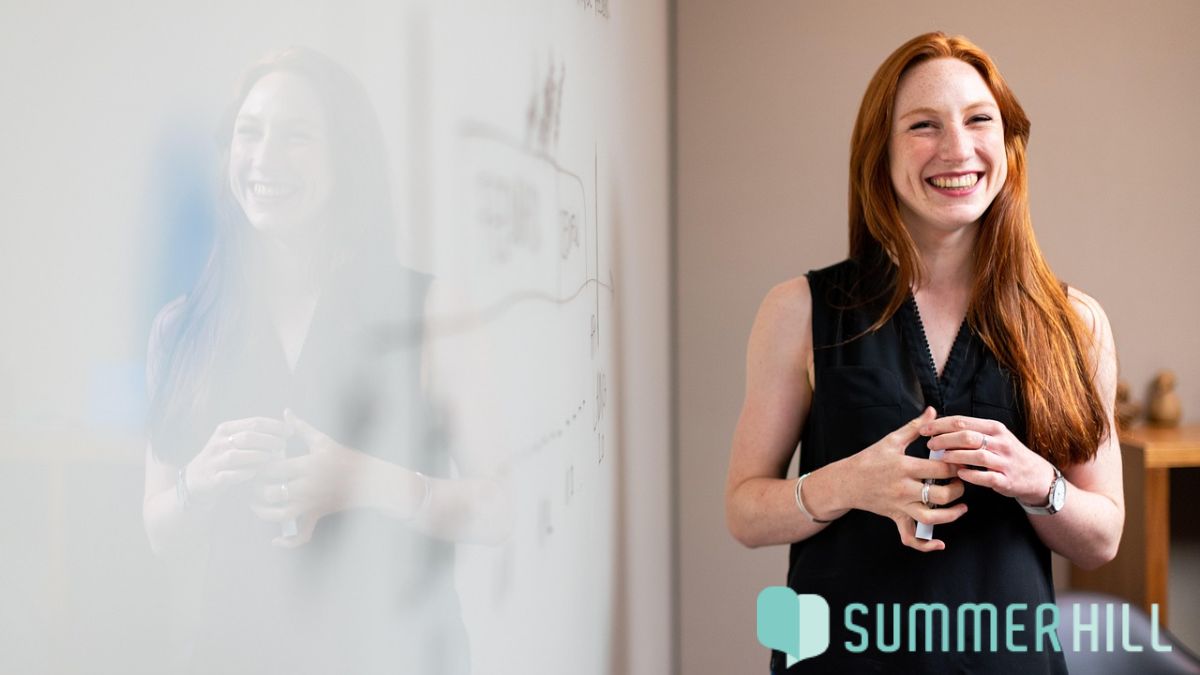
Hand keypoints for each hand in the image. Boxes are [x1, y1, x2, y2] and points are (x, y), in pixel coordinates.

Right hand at [185, 417, 290, 503]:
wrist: (196, 480)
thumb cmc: (225, 459)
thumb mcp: (235, 441)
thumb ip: (257, 434)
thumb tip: (289, 426)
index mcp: (226, 429)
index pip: (254, 422)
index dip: (275, 426)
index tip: (291, 431)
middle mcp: (219, 443)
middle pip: (247, 437)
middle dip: (269, 440)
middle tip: (283, 445)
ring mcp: (214, 461)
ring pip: (236, 455)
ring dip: (257, 456)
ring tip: (272, 458)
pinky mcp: (212, 479)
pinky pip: (228, 475)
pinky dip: (243, 474)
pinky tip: (255, 473)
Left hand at [251, 409, 373, 547]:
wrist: (368, 479)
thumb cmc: (343, 457)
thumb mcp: (322, 441)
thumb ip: (300, 428)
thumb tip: (285, 412)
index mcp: (307, 465)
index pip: (273, 468)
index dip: (258, 467)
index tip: (254, 464)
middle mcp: (308, 486)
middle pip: (272, 493)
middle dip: (257, 491)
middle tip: (251, 485)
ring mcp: (312, 503)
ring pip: (281, 515)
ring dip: (265, 513)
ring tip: (256, 506)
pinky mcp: (317, 514)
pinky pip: (302, 534)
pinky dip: (288, 542)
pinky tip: (275, 540)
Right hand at [846, 406, 967, 551]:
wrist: (846, 482)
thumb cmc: (869, 459)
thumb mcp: (891, 440)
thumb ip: (915, 427)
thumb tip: (932, 411)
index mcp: (904, 467)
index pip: (940, 469)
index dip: (957, 466)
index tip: (964, 461)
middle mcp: (904, 489)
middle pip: (941, 495)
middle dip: (958, 489)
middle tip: (962, 481)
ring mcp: (900, 506)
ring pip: (931, 518)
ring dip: (951, 515)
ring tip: (961, 507)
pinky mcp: (896, 518)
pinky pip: (910, 537)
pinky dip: (926, 545)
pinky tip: (940, 543)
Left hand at [920, 415, 1055, 505]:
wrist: (1035, 475)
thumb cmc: (1006, 454)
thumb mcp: (994, 437)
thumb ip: (970, 431)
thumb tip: (939, 427)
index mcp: (994, 428)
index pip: (962, 422)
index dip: (940, 424)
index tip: (924, 429)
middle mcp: (1000, 442)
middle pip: (967, 436)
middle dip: (944, 439)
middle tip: (930, 444)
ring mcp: (1004, 461)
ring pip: (977, 455)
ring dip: (955, 456)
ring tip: (941, 458)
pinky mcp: (1006, 479)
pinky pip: (986, 477)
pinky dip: (971, 475)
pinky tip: (959, 474)